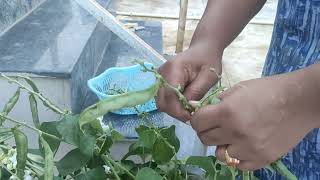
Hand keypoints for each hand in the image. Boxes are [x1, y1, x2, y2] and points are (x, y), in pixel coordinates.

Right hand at [156, 44, 221, 121]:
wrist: (203, 49)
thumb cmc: (208, 60)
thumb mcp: (209, 76)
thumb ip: (197, 92)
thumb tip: (188, 108)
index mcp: (174, 68)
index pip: (170, 96)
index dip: (179, 111)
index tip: (193, 117)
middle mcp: (162, 73)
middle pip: (162, 101)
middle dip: (176, 112)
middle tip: (192, 114)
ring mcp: (159, 77)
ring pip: (161, 102)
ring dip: (174, 109)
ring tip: (189, 108)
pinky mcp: (160, 82)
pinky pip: (163, 99)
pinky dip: (173, 105)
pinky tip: (185, 102)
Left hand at [190, 75, 316, 169]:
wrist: (299, 102)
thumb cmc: (268, 90)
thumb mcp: (238, 88)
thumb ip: (217, 101)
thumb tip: (200, 110)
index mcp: (227, 112)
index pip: (197, 122)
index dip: (197, 119)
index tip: (202, 118)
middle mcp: (234, 133)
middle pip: (205, 139)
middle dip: (206, 131)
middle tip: (216, 126)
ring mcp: (248, 149)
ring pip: (220, 154)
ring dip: (222, 145)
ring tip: (232, 136)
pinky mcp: (261, 159)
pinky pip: (238, 165)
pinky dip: (237, 156)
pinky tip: (243, 146)